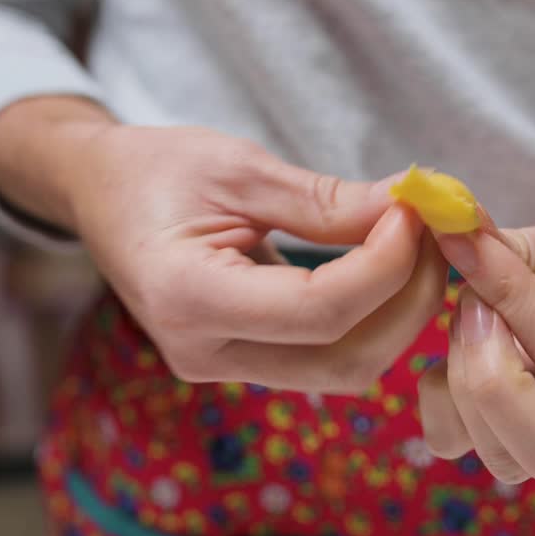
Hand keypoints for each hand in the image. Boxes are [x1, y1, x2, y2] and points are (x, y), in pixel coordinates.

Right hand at [0, 98, 447, 392]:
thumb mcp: (239, 167)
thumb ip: (326, 199)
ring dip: (400, 313)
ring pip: (346, 369)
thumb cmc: (155, 169)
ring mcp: (223, 366)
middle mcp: (203, 352)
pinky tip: (392, 267)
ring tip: (420, 246)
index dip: (386, 264)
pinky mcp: (245, 361)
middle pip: (345, 358)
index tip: (415, 209)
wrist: (99, 194)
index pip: (320, 312)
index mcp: (187, 298)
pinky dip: (375, 317)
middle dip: (408, 298)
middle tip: (435, 232)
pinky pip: (329, 357)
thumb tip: (411, 210)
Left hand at [419, 199, 534, 482]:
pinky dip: (439, 394)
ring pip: (500, 458)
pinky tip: (460, 341)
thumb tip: (450, 235)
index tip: (466, 248)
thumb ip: (518, 249)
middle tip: (469, 303)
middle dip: (489, 378)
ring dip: (461, 383)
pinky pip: (458, 442)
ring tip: (469, 313)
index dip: (508, 299)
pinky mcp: (517, 441)